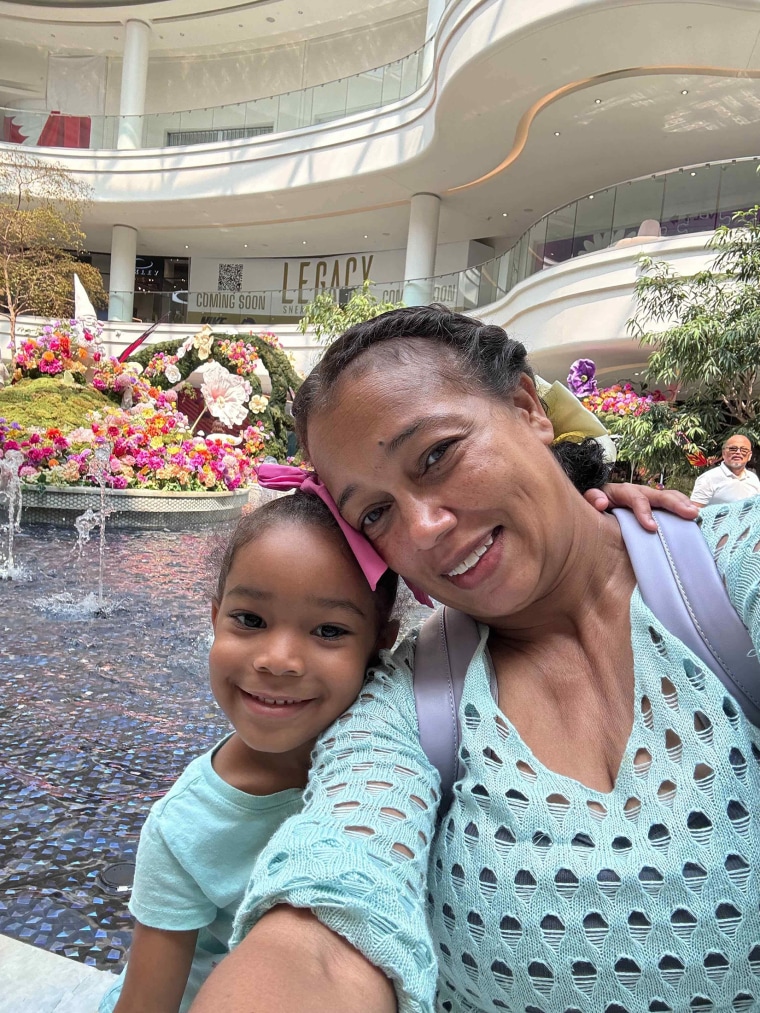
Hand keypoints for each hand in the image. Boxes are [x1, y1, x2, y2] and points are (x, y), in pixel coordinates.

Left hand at [584, 483, 698, 531]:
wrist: (599, 502)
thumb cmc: (597, 503)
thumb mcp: (591, 500)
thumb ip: (592, 499)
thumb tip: (601, 503)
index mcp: (623, 491)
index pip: (636, 498)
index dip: (644, 511)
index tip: (652, 527)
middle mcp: (640, 492)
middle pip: (659, 495)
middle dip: (675, 504)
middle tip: (690, 514)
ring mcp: (650, 499)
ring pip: (670, 497)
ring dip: (684, 504)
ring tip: (696, 514)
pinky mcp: (657, 507)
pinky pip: (673, 506)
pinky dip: (685, 509)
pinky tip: (696, 519)